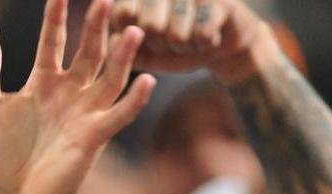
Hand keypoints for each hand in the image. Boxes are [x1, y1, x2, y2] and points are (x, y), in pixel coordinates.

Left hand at [0, 0, 153, 193]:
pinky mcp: (93, 137)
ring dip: (122, 56)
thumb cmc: (3, 153)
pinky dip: (134, 100)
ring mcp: (84, 114)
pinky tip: (147, 81)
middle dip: (96, 27)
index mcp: (43, 82)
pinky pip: (118, 115)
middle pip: (88, 52)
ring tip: (132, 32)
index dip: (55, 18)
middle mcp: (69, 93)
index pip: (52, 41)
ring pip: (110, 78)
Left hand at [111, 0, 266, 79]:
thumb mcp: (141, 51)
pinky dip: (203, 44)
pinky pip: (201, 34)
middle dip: (161, 44)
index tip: (144, 33)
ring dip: (184, 46)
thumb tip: (112, 39)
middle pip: (150, 26)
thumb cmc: (171, 46)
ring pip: (176, 34)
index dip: (134, 35)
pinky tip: (207, 34)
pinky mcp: (219, 0)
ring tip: (190, 35)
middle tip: (172, 37)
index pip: (122, 12)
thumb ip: (119, 47)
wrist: (214, 45)